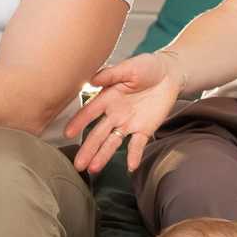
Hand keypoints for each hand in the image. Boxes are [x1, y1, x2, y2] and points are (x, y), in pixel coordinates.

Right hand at [64, 51, 187, 173]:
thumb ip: (111, 74)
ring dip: (103, 156)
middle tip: (77, 165)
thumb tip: (91, 79)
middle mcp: (114, 114)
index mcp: (107, 98)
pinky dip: (134, 155)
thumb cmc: (146, 67)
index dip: (79, 123)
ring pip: (113, 142)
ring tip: (93, 169)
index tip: (67, 134)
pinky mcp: (144, 129)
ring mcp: (128, 123)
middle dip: (88, 149)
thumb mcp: (128, 68)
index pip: (89, 113)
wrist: (169, 74)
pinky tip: (130, 165)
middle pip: (98, 134)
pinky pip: (137, 144)